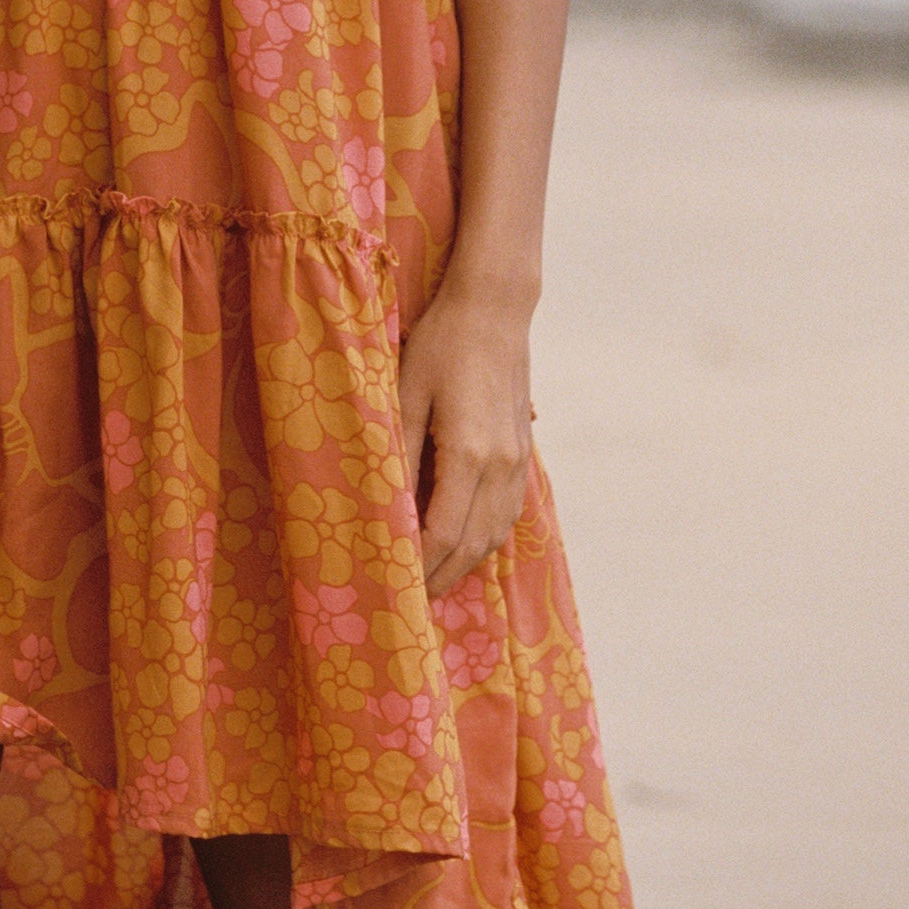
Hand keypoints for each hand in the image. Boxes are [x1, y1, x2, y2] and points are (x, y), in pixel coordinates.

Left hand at [397, 285, 532, 597]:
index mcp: (469, 455)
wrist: (495, 309)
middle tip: (407, 599)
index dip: (418, 566)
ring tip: (432, 579)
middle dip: (440, 578)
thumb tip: (386, 505)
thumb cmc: (442, 343)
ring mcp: (517, 462)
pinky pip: (505, 514)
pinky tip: (462, 542)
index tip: (392, 585)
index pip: (442, 534)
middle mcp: (500, 467)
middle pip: (471, 546)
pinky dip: (483, 539)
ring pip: (494, 535)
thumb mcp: (406, 391)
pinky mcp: (522, 452)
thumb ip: (399, 451)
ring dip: (464, 563)